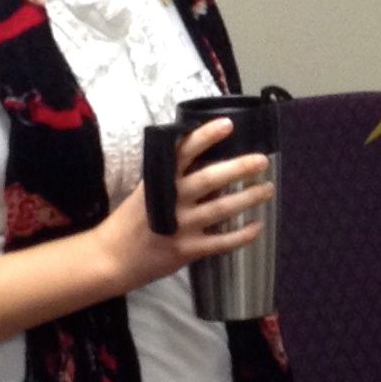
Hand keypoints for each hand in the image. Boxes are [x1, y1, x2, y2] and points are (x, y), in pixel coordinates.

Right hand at [92, 118, 271, 293]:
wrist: (112, 257)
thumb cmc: (133, 219)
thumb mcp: (147, 190)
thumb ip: (174, 177)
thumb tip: (209, 160)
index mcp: (160, 180)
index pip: (183, 151)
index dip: (205, 136)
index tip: (228, 124)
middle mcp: (171, 200)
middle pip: (209, 179)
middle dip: (238, 168)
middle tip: (262, 160)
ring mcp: (180, 226)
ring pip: (221, 209)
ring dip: (248, 197)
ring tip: (267, 188)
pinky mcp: (187, 249)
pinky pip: (221, 241)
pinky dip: (242, 234)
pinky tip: (257, 225)